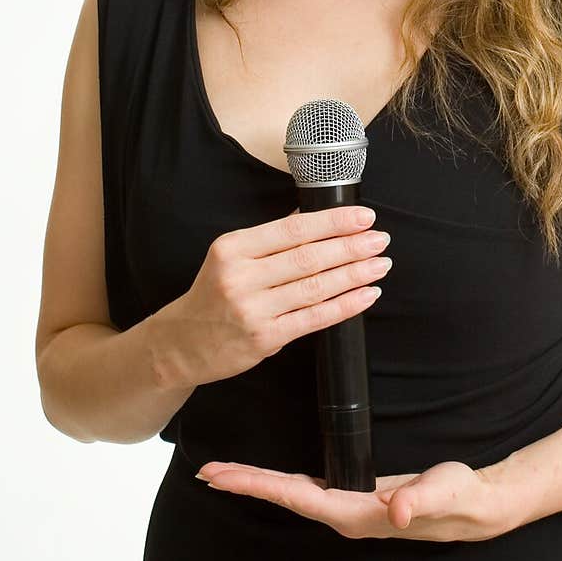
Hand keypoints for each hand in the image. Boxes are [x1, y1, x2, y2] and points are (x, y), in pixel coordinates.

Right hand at [152, 205, 392, 388]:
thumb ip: (270, 239)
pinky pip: (314, 319)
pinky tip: (366, 294)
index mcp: (233, 248)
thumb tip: (313, 217)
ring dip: (354, 274)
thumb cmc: (213, 295)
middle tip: (380, 239)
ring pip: (315, 288)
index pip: (292, 229)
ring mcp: (253, 310)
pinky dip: (345, 306)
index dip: (333, 222)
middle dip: (351, 247)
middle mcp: (240, 277)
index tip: (363, 217)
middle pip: (308, 257)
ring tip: (380, 264)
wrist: (180, 344)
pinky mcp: (264, 338)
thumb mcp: (230, 256)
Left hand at [194, 459, 512, 541]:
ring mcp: (349, 507)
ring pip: (292, 495)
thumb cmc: (458, 497)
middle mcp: (345, 514)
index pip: (298, 498)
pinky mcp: (355, 496)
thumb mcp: (443, 492)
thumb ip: (419, 500)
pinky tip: (268, 476)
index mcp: (356, 513)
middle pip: (285, 497)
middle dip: (246, 484)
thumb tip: (393, 510)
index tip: (225, 478)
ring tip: (224, 472)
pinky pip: (307, 490)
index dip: (259, 485)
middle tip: (206, 472)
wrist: (475, 505)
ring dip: (258, 483)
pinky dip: (281, 481)